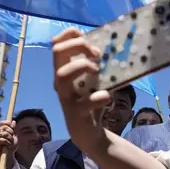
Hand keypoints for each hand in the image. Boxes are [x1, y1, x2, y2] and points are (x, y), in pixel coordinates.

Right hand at [0, 120, 16, 168]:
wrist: (7, 155)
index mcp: (0, 130)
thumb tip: (13, 121)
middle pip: (5, 127)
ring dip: (10, 139)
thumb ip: (13, 129)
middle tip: (12, 139)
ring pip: (5, 133)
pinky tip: (7, 146)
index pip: (3, 123)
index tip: (12, 128)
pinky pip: (3, 139)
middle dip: (11, 133)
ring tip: (10, 143)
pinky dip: (7, 143)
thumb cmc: (10, 146)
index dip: (8, 124)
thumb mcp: (13, 137)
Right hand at [52, 28, 109, 151]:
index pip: (57, 44)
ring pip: (62, 75)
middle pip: (57, 53)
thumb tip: (112, 47)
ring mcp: (66, 97)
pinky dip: (97, 98)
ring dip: (81, 66)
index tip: (88, 39)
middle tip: (97, 54)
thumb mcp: (93, 81)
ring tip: (97, 69)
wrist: (89, 133)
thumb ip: (96, 66)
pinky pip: (83, 103)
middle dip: (77, 46)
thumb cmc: (90, 103)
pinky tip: (106, 96)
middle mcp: (60, 82)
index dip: (70, 35)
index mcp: (64, 71)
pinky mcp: (75, 114)